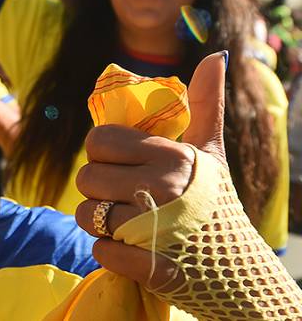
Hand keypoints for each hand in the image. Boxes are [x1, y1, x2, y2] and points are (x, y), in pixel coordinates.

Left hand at [74, 52, 226, 290]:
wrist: (237, 266)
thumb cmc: (214, 201)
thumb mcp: (209, 151)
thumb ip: (206, 103)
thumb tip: (217, 56)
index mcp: (171, 156)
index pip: (99, 140)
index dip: (102, 153)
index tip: (120, 164)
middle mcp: (161, 188)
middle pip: (86, 177)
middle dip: (98, 190)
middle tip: (123, 197)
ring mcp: (153, 228)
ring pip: (86, 215)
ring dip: (99, 223)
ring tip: (127, 223)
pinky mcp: (146, 266)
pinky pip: (98, 251)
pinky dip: (109, 254)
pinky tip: (132, 250)